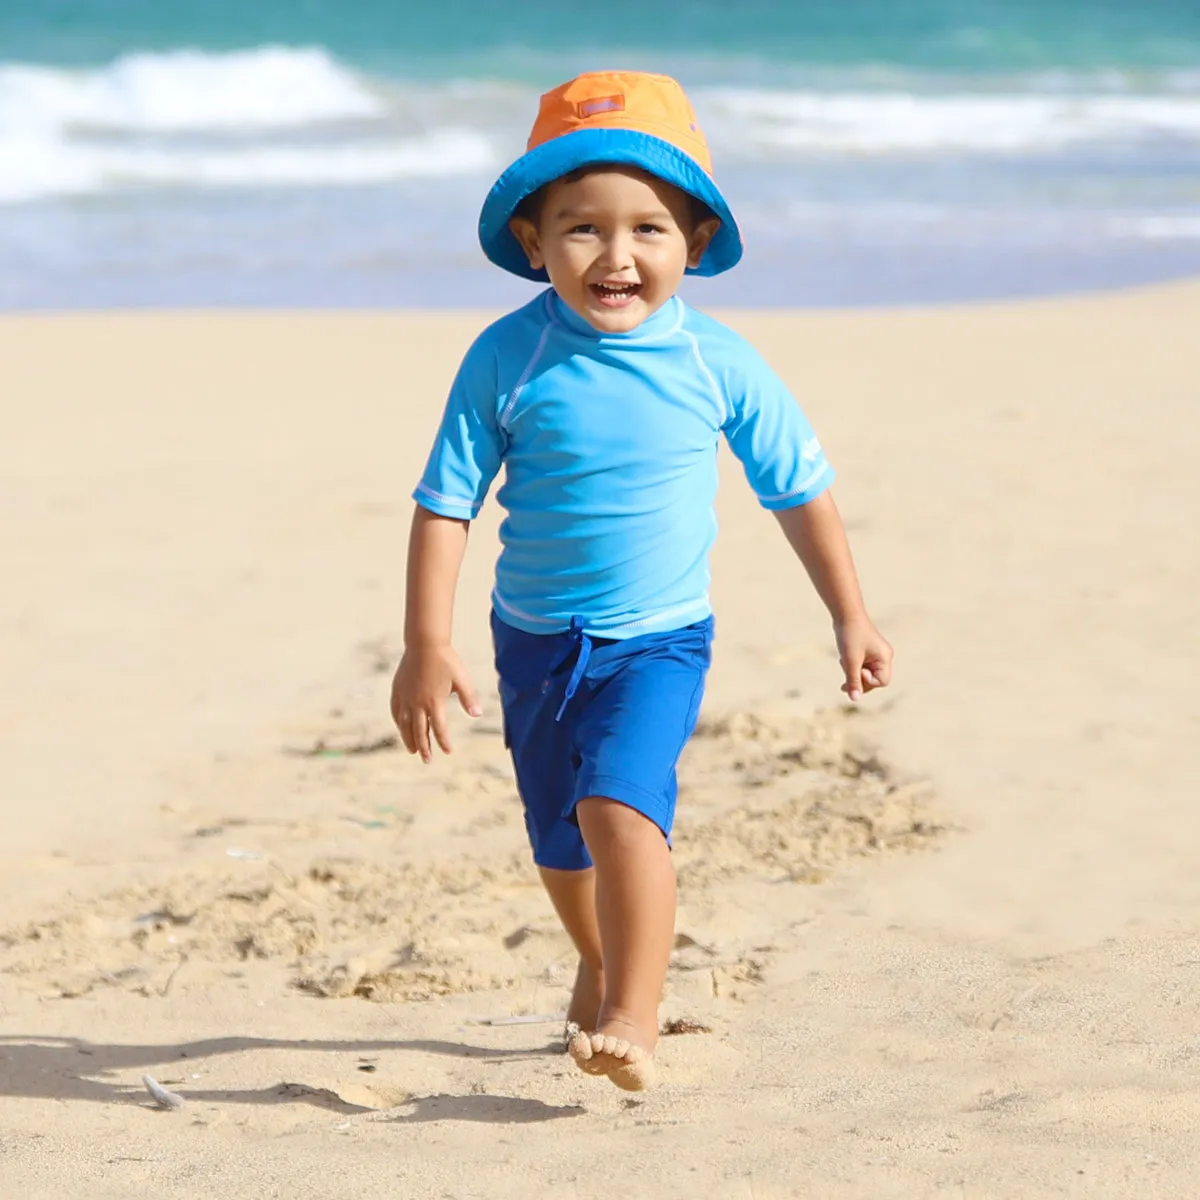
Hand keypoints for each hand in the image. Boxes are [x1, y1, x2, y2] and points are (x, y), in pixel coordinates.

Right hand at [390, 642, 481, 761]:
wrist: (424, 643)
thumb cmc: (446, 660)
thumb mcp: (462, 679)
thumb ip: (468, 697)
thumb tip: (477, 714)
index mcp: (434, 702)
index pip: (439, 729)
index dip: (443, 742)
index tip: (448, 751)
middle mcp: (418, 703)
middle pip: (420, 732)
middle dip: (424, 747)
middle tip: (427, 760)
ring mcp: (406, 697)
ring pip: (405, 724)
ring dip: (409, 739)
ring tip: (412, 750)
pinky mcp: (398, 690)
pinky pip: (396, 711)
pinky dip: (399, 722)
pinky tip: (401, 727)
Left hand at [834, 614, 892, 702]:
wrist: (845, 614)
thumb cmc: (850, 636)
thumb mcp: (850, 661)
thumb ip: (853, 681)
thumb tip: (854, 699)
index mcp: (885, 657)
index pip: (882, 682)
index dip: (867, 681)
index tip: (856, 671)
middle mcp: (884, 656)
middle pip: (873, 679)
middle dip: (858, 677)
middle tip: (846, 669)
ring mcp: (876, 653)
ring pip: (864, 673)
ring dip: (852, 670)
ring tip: (844, 659)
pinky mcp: (867, 650)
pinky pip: (860, 665)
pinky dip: (851, 664)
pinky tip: (843, 657)